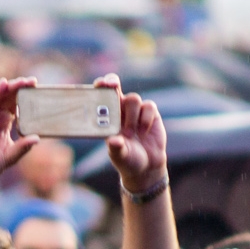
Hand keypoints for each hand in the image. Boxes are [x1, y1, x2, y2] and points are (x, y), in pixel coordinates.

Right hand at [0, 78, 39, 211]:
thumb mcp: (9, 157)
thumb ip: (22, 147)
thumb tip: (37, 138)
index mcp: (4, 124)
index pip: (17, 106)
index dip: (26, 98)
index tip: (39, 92)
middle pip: (9, 98)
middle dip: (20, 88)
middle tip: (33, 82)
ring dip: (10, 87)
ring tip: (22, 81)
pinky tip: (3, 85)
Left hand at [97, 74, 166, 193]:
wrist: (147, 166)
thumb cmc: (128, 160)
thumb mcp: (120, 156)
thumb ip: (116, 148)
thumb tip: (113, 140)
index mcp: (106, 117)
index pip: (100, 97)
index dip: (99, 87)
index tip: (99, 84)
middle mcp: (119, 110)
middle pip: (114, 86)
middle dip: (112, 82)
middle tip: (112, 85)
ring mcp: (135, 110)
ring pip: (133, 99)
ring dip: (132, 116)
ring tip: (131, 133)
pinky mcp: (150, 112)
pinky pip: (148, 106)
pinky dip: (146, 118)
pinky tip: (144, 131)